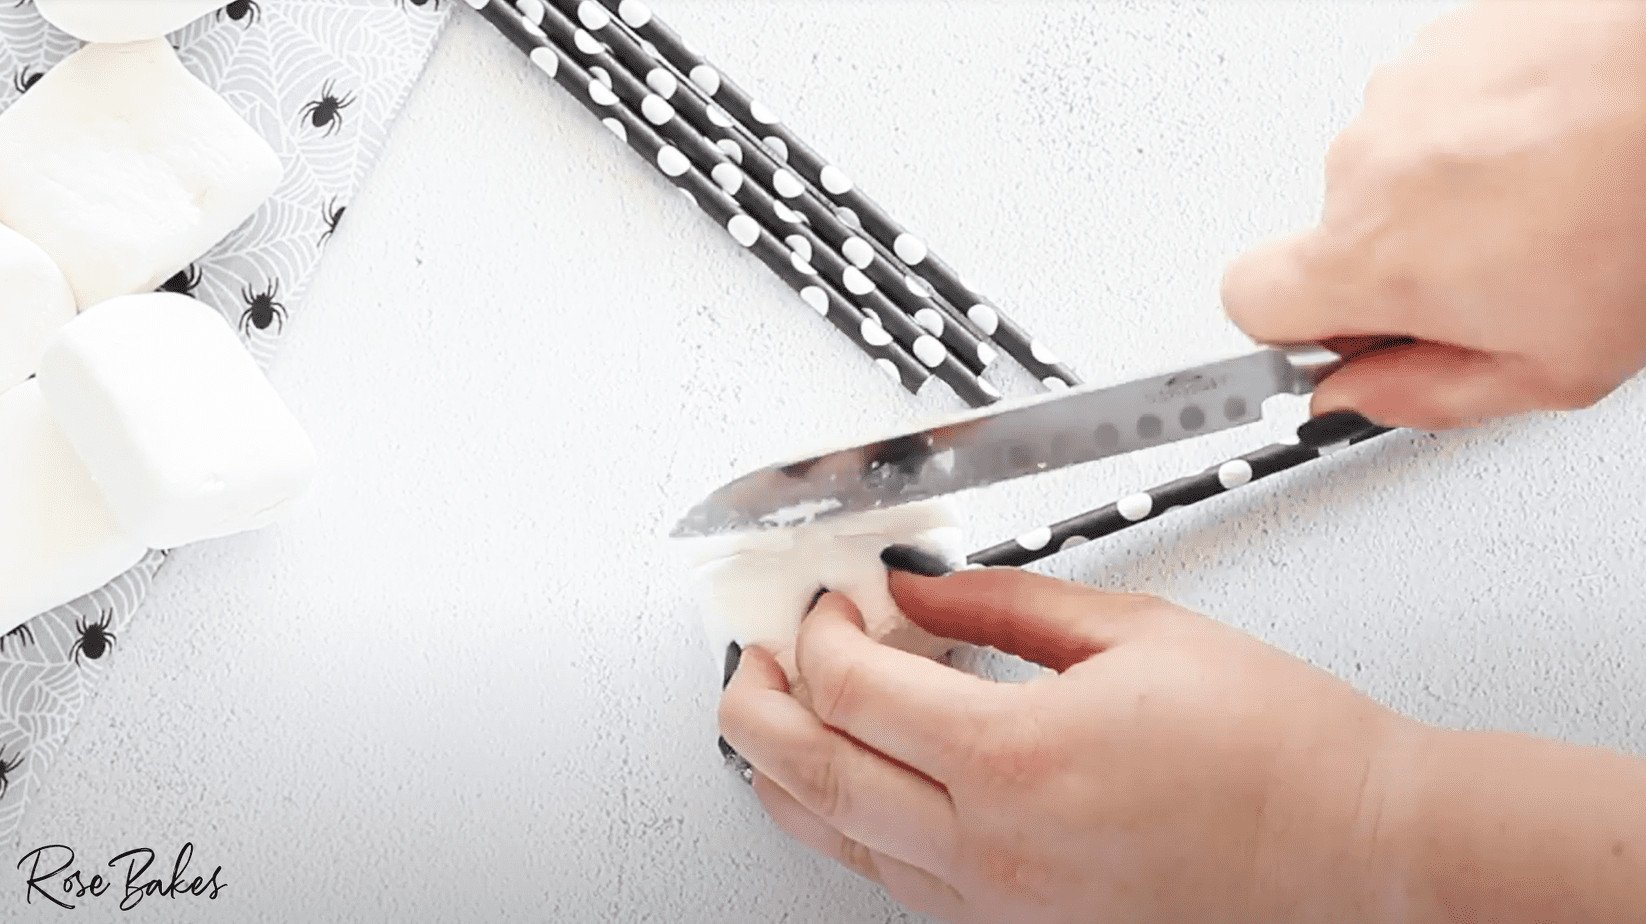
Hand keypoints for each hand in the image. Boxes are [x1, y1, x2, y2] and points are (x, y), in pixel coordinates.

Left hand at [719, 568, 1427, 923]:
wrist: (1360, 850)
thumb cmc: (1277, 747)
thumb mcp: (1134, 633)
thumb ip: (1003, 605)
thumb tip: (918, 590)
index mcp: (1018, 756)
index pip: (852, 690)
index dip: (818, 632)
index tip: (828, 600)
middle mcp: (994, 845)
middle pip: (813, 774)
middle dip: (757, 707)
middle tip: (748, 657)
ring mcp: (1003, 901)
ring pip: (841, 840)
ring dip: (785, 774)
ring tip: (772, 719)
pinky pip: (898, 878)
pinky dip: (853, 822)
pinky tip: (854, 786)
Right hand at [1222, 0, 1645, 429]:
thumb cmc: (1640, 209)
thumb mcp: (1552, 365)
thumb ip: (1424, 397)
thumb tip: (1355, 401)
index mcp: (1369, 257)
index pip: (1246, 302)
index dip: (1293, 332)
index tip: (1343, 340)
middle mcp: (1362, 166)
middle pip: (1335, 236)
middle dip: (1398, 264)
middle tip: (1495, 278)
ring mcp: (1397, 95)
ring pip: (1389, 170)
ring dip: (1444, 194)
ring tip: (1541, 203)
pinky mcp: (1441, 45)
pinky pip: (1433, 107)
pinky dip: (1478, 133)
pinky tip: (1548, 149)